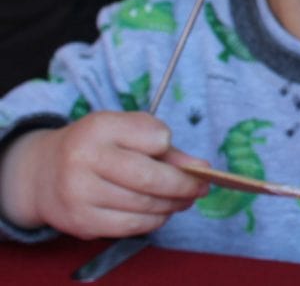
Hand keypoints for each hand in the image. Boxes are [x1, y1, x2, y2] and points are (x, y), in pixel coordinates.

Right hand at [0, 111, 208, 238]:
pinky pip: (130, 227)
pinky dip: (154, 221)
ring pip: (143, 206)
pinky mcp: (80, 222)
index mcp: (99, 127)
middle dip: (184, 186)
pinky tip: (161, 212)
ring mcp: (78, 194)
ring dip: (173, 205)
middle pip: (150, 179)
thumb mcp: (124, 129)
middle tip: (202, 187)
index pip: (154, 138)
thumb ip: (161, 144)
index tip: (186, 157)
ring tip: (185, 199)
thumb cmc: (95, 146)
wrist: (42, 172)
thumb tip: (200, 167)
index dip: (173, 149)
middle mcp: (83, 160)